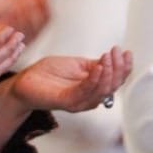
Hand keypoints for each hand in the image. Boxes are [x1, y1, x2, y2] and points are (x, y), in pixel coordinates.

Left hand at [6, 48, 132, 112]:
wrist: (25, 81)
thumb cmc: (48, 73)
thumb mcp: (76, 65)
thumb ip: (94, 65)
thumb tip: (112, 59)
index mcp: (93, 88)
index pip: (115, 80)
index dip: (124, 67)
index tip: (126, 52)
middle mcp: (89, 97)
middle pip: (113, 86)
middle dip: (119, 68)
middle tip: (117, 51)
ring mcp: (79, 101)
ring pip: (102, 90)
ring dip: (109, 72)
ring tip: (109, 57)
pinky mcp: (67, 101)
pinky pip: (85, 91)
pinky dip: (95, 79)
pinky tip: (99, 67)